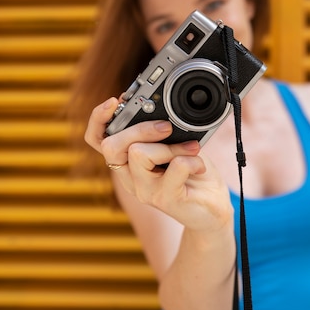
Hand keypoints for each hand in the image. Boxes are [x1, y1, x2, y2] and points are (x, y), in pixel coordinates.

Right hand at [84, 97, 232, 231]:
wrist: (212, 208)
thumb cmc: (192, 175)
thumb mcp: (175, 146)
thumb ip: (162, 132)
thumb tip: (161, 112)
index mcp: (127, 162)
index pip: (97, 140)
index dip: (98, 119)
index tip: (114, 101)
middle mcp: (130, 178)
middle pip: (111, 146)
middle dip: (140, 128)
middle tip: (167, 127)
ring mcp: (145, 190)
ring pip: (140, 154)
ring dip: (171, 146)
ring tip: (192, 149)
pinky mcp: (165, 199)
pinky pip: (175, 167)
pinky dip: (192, 160)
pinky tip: (199, 166)